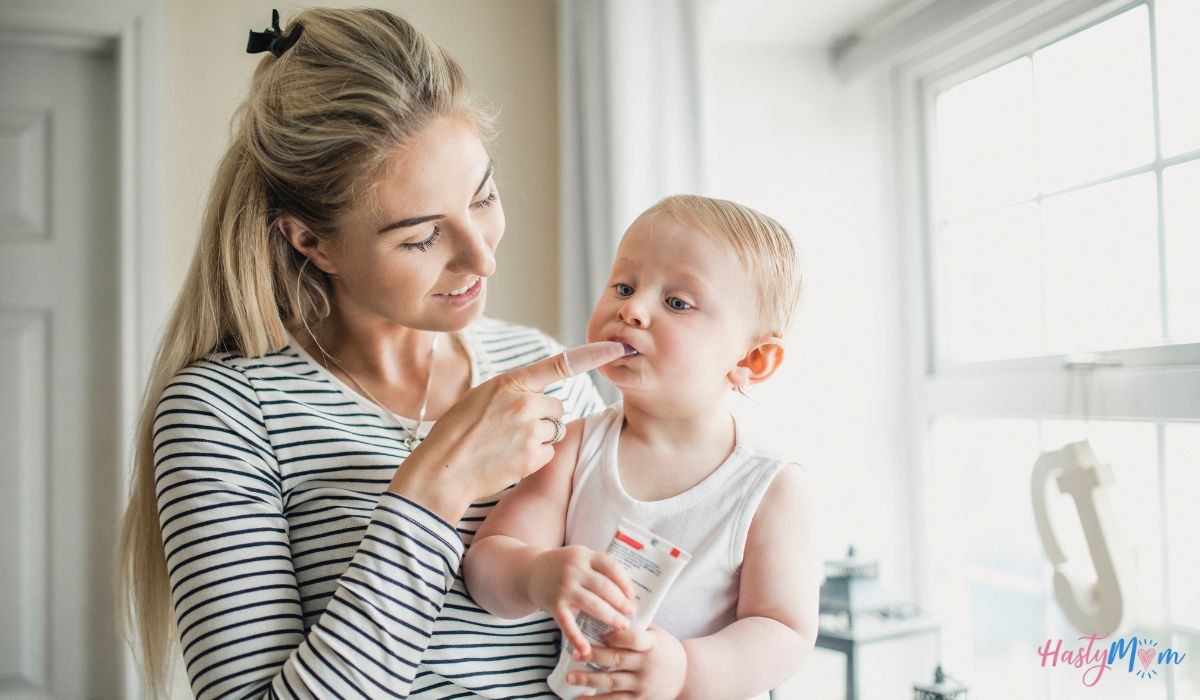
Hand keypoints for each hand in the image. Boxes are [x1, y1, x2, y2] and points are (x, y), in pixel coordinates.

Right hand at [389, 342, 624, 521]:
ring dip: (539, 437)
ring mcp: (530, 430)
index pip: (559, 364)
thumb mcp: (480, 398)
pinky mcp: (533, 456)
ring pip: (554, 430)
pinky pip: (549, 452)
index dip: (592, 355)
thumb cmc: (457, 432)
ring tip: (507, 445)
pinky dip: (534, 458)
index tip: (617, 347)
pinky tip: (509, 460)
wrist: (443, 470)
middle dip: (542, 416)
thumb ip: (512, 391)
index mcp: (510, 382)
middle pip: (556, 406)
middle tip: (511, 428)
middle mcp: (524, 402)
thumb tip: (539, 396)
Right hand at [526, 546, 635, 656]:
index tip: (632, 595)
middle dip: (621, 603)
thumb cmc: (562, 567)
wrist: (530, 572)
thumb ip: (599, 569)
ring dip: (610, 617)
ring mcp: (563, 588)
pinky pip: (568, 624)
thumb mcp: (580, 558)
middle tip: (631, 613)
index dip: (625, 582)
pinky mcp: (554, 605)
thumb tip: (628, 592)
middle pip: (605, 587)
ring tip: (622, 625)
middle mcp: (574, 569)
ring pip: (593, 605)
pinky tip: (587, 650)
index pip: (611, 566)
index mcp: (584, 556)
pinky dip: (577, 639)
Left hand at [567, 625, 687, 699]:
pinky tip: (579, 699)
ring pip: (611, 682)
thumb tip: (608, 612)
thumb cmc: (665, 649)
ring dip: (588, 680)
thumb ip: (635, 627)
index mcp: (652, 644)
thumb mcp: (656, 634)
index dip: (616, 637)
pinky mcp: (639, 699)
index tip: (602, 634)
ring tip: (571, 677)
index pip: (633, 639)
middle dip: (593, 656)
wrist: (685, 676)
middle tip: (574, 654)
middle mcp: (647, 665)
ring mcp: (642, 684)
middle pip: (616, 660)